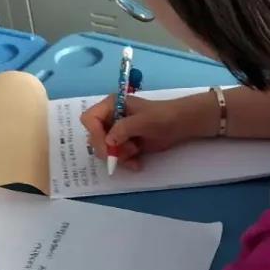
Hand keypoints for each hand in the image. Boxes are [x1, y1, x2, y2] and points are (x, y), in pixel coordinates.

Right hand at [80, 92, 217, 170]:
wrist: (180, 124)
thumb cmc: (162, 116)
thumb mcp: (142, 121)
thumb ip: (123, 129)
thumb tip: (108, 141)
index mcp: (111, 105)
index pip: (90, 119)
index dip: (94, 133)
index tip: (106, 145)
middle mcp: (110, 118)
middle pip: (94, 137)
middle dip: (107, 149)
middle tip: (118, 156)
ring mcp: (117, 132)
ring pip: (105, 150)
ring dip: (119, 156)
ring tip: (135, 153)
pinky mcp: (125, 144)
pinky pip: (117, 157)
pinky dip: (125, 162)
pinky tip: (137, 164)